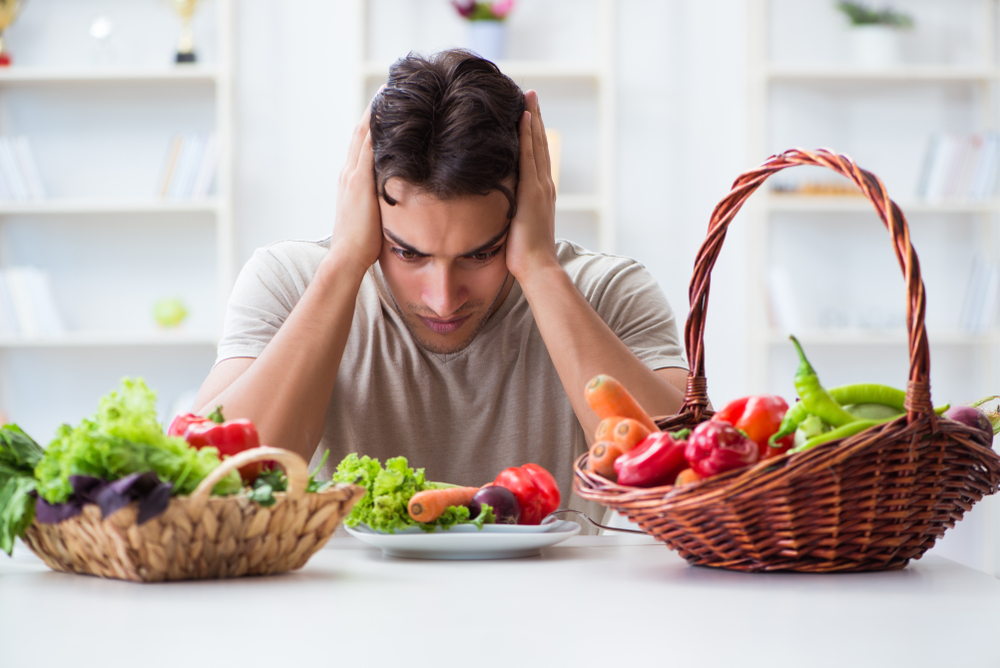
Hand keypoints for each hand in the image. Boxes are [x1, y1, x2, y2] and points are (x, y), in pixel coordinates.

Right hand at [328, 97, 382, 278]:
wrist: (347, 258)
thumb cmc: (363, 246)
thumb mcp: (374, 216)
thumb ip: (383, 202)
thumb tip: (400, 199)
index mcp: (351, 181)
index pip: (361, 145)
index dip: (371, 125)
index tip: (384, 106)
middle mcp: (348, 173)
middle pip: (360, 133)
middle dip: (373, 110)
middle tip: (388, 87)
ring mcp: (352, 175)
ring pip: (362, 135)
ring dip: (374, 112)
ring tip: (389, 90)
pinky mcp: (359, 181)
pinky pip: (367, 147)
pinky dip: (374, 128)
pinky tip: (385, 112)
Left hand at [505, 90, 558, 282]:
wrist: (537, 267)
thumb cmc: (523, 257)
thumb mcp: (513, 229)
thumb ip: (507, 215)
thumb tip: (492, 211)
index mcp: (540, 195)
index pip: (536, 158)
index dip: (532, 135)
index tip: (527, 115)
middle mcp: (544, 186)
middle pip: (539, 145)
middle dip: (535, 119)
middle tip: (530, 96)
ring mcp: (540, 187)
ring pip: (537, 145)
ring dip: (533, 119)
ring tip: (528, 97)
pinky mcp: (533, 190)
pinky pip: (530, 156)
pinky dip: (528, 135)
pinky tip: (523, 117)